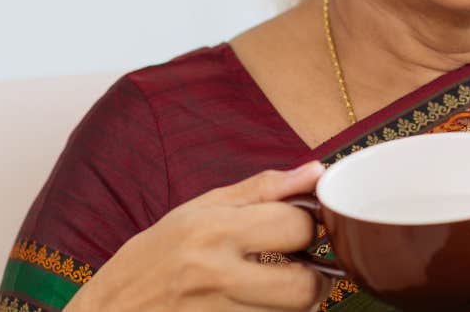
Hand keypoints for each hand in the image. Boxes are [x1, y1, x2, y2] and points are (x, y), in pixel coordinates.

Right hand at [64, 162, 330, 311]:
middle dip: (316, 279)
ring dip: (296, 304)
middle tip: (302, 270)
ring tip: (274, 289)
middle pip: (305, 287)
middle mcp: (215, 275)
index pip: (297, 226)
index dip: (310, 225)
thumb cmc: (151, 259)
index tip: (302, 229)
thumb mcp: (197, 210)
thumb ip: (263, 190)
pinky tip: (255, 306)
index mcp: (213, 230)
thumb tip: (317, 171)